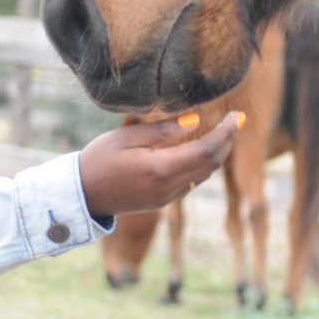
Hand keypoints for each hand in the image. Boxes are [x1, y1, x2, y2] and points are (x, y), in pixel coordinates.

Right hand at [78, 112, 239, 218]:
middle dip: (227, 141)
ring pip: (204, 174)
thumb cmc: (99, 159)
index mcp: (160, 168)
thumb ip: (163, 131)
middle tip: (235, 121)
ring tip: (222, 131)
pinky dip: (202, 164)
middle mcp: (169, 187)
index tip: (236, 116)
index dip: (226, 132)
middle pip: (211, 164)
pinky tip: (200, 149)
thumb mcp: (126, 137)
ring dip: (217, 154)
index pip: (207, 150)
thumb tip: (195, 121)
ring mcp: (167, 197)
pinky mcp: (162, 202)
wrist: (82, 195)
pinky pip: (192, 182)